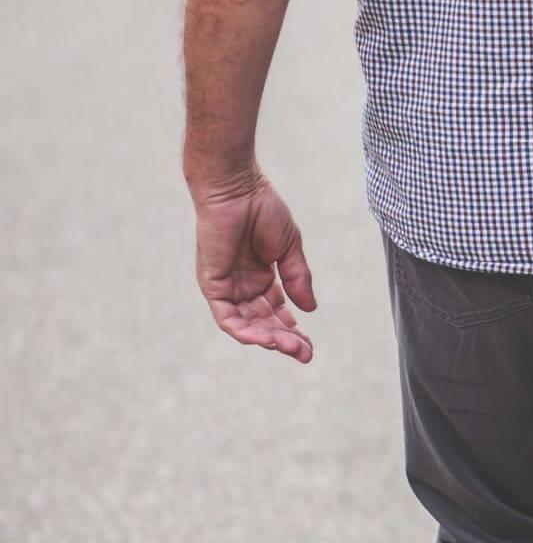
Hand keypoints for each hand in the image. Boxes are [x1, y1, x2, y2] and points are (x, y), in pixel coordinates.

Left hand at [190, 169, 316, 363]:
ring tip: (289, 347)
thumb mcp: (290, 248)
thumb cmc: (263, 210)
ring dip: (267, 339)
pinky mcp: (212, 284)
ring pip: (246, 324)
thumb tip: (311, 309)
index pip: (278, 313)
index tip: (310, 347)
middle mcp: (243, 286)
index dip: (293, 331)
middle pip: (264, 323)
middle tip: (304, 353)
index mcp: (262, 278)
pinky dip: (243, 330)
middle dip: (284, 340)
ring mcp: (227, 286)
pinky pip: (226, 316)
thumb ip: (298, 278)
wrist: (238, 189)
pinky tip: (264, 338)